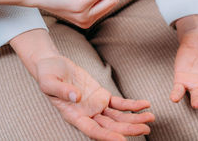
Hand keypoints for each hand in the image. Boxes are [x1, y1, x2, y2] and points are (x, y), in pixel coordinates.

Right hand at [37, 56, 153, 140]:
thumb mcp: (49, 81)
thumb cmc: (47, 74)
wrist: (52, 64)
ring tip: (151, 118)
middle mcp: (87, 114)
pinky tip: (144, 104)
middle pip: (111, 126)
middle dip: (128, 128)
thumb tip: (76, 97)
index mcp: (73, 115)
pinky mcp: (101, 95)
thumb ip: (61, 90)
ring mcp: (95, 106)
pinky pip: (119, 103)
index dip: (107, 136)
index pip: (93, 130)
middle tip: (146, 128)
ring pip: (118, 117)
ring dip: (134, 118)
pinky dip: (131, 104)